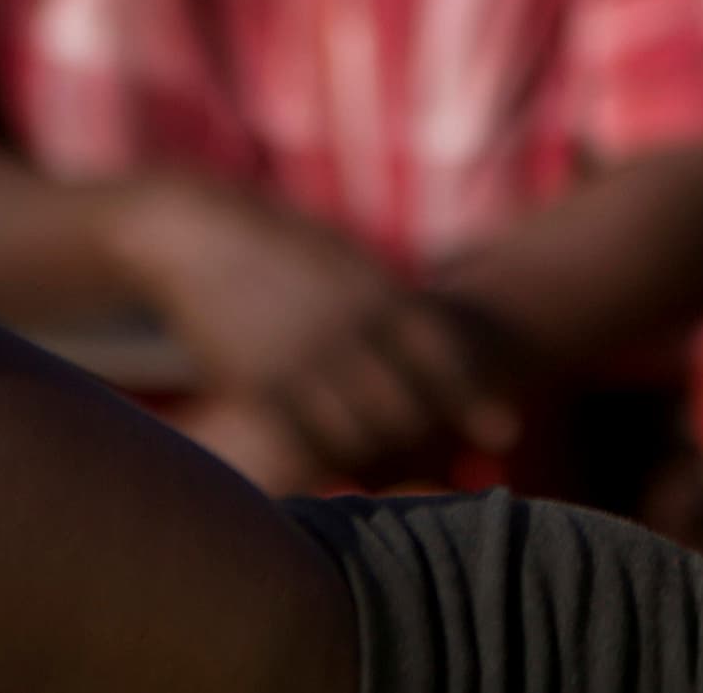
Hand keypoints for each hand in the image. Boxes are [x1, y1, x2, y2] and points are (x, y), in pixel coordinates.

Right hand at [112, 182, 515, 476]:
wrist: (196, 234)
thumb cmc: (282, 245)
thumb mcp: (349, 259)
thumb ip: (390, 299)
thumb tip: (436, 328)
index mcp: (381, 295)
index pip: (443, 358)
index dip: (475, 400)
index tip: (506, 435)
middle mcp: (348, 332)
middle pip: (406, 411)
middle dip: (425, 441)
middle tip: (438, 462)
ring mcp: (300, 362)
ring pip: (357, 437)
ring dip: (375, 460)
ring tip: (385, 469)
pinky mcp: (255, 385)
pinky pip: (302, 442)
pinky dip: (326, 462)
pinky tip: (334, 468)